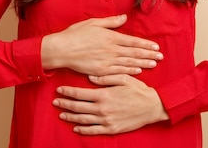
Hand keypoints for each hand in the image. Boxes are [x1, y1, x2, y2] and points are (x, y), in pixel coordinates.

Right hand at [41, 14, 162, 75]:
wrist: (61, 50)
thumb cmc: (75, 34)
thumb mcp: (93, 23)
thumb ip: (111, 22)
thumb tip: (125, 17)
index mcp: (110, 37)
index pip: (133, 41)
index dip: (145, 45)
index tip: (155, 47)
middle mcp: (111, 50)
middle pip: (134, 53)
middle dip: (148, 55)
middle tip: (161, 57)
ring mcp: (106, 62)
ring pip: (129, 63)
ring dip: (143, 63)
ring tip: (154, 64)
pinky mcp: (100, 71)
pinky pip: (118, 72)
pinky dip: (130, 72)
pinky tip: (138, 71)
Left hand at [53, 74, 169, 134]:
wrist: (152, 107)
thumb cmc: (138, 90)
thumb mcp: (123, 78)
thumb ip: (105, 77)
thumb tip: (89, 78)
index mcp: (104, 94)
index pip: (80, 93)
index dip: (68, 92)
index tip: (59, 90)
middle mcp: (102, 109)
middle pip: (78, 107)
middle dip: (64, 104)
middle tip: (55, 102)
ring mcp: (106, 120)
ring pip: (83, 120)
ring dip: (70, 117)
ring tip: (61, 114)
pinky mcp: (111, 129)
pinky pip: (93, 131)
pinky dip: (82, 129)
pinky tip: (76, 127)